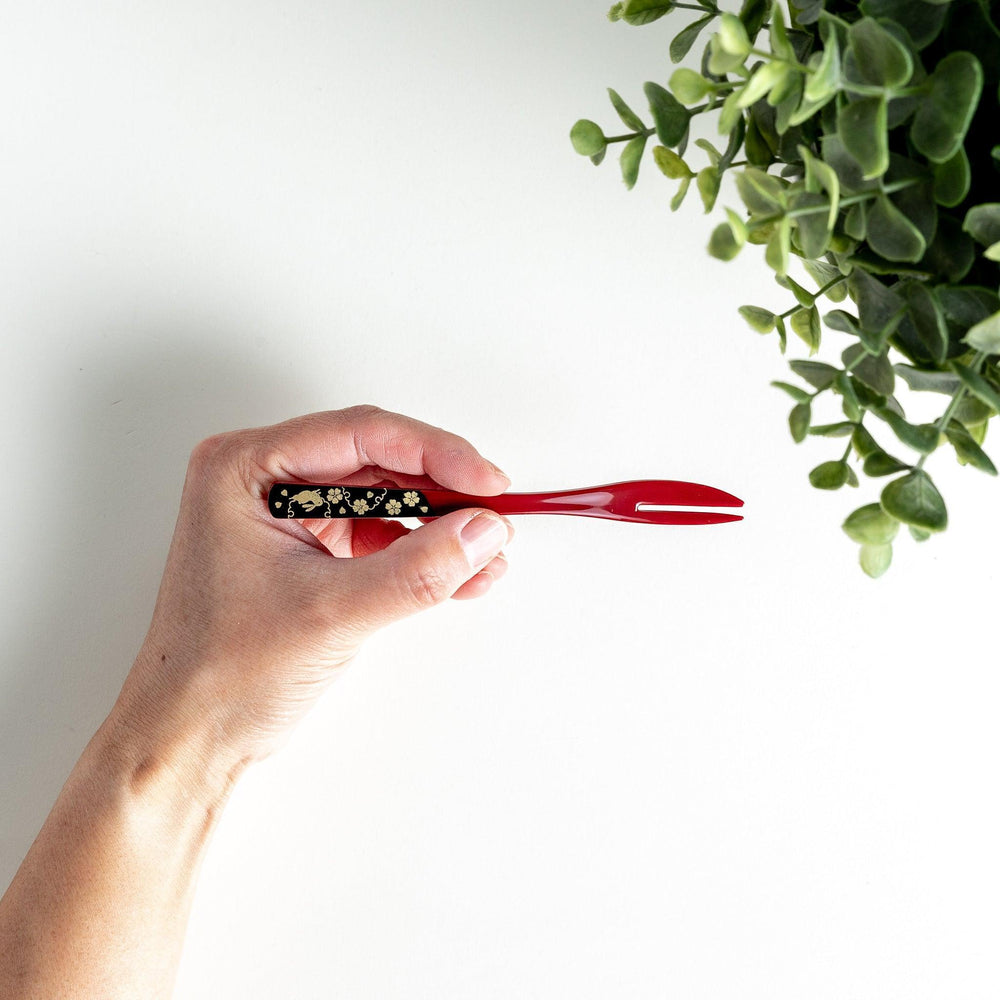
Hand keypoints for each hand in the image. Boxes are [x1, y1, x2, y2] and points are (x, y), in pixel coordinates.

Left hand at [109, 405, 512, 797]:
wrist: (192, 735)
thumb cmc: (222, 672)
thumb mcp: (332, 612)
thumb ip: (417, 569)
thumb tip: (483, 530)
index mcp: (244, 467)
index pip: (360, 435)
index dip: (436, 454)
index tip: (487, 482)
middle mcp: (264, 479)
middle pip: (378, 461)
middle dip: (442, 492)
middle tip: (494, 517)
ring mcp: (287, 514)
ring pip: (384, 499)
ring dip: (438, 527)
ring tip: (486, 555)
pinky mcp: (308, 548)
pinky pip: (379, 534)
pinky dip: (420, 553)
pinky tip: (460, 574)